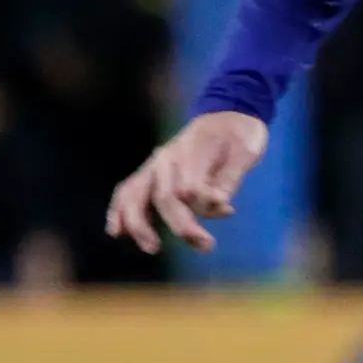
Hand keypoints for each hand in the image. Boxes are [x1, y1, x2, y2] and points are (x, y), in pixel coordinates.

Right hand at [107, 111, 270, 254]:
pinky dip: (119, 211)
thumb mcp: (246, 152)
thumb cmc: (240, 135)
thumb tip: (219, 205)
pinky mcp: (151, 174)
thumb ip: (229, 180)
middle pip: (163, 197)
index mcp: (190, 149)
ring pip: (135, 194)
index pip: (189, 188)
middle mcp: (167, 157)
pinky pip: (128, 191)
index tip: (227, 210)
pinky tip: (117, 231)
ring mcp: (155, 165)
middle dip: (181, 225)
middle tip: (207, 245)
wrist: (227, 114)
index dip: (204, 205)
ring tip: (152, 247)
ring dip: (139, 224)